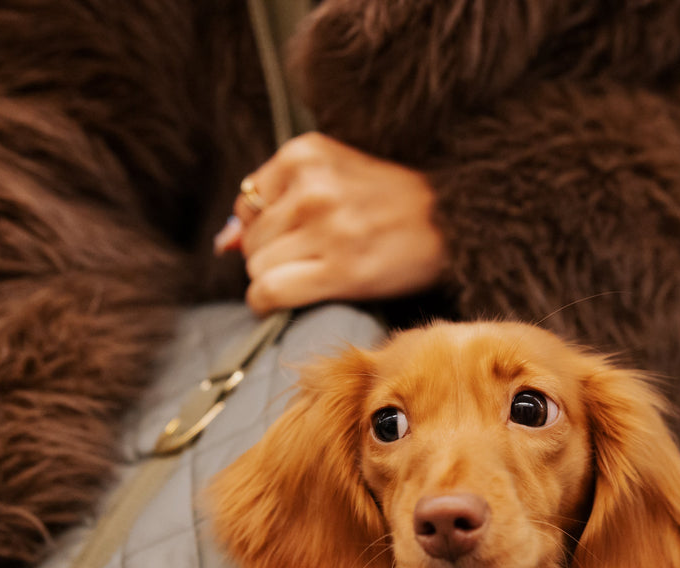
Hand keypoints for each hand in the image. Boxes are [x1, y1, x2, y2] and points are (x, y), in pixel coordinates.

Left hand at [214, 132, 447, 313]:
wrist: (455, 221)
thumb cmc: (391, 203)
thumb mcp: (334, 176)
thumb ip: (278, 200)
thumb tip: (224, 243)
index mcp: (306, 152)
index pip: (247, 204)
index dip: (267, 229)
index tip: (299, 237)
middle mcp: (312, 185)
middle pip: (251, 240)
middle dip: (273, 255)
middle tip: (313, 259)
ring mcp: (326, 227)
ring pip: (257, 268)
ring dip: (277, 279)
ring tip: (315, 274)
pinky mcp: (340, 269)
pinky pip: (270, 292)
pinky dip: (268, 302)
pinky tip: (289, 299)